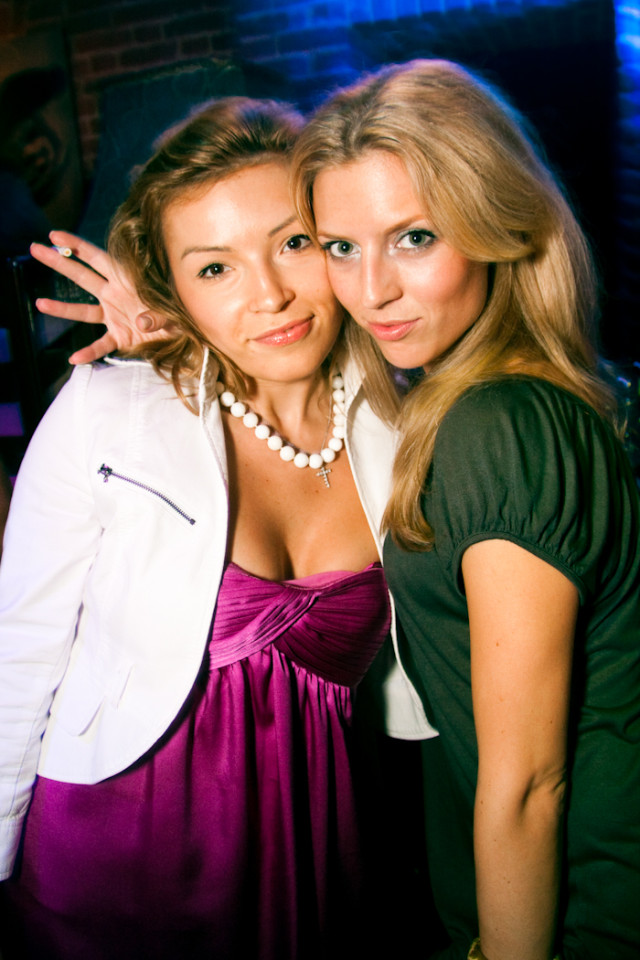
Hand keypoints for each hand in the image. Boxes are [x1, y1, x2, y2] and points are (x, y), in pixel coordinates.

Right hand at [29, 230, 173, 363]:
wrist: (187, 334)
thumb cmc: (180, 312)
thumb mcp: (171, 309)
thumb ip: (157, 315)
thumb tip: (141, 321)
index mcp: (126, 279)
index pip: (96, 258)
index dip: (75, 245)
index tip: (53, 235)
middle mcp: (115, 294)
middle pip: (81, 276)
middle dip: (58, 263)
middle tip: (34, 249)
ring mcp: (113, 315)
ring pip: (83, 311)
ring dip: (61, 308)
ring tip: (40, 303)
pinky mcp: (118, 336)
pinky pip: (99, 344)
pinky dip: (88, 352)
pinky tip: (75, 358)